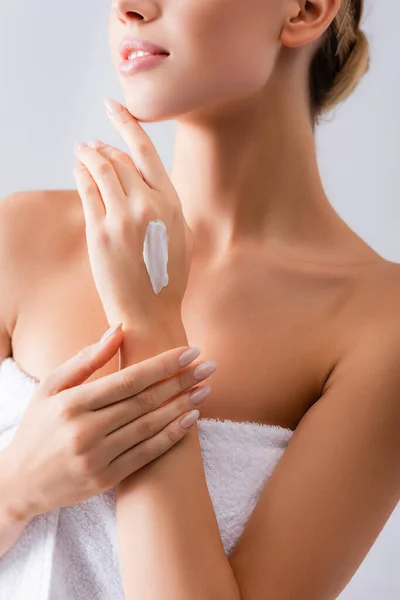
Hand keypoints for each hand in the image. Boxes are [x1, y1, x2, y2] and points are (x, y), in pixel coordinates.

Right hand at [3, 325, 213, 521]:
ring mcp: (95, 458)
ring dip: (182, 407)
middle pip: (144, 401)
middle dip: (181, 381)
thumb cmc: (38, 427)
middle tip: (209, 367)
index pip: (128, 379)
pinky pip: (145, 455)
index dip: (163, 364)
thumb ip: (85, 359)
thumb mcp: (51, 387)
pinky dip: (170, 437)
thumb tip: (119, 329)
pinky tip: (190, 420)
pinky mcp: (104, 480)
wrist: (19, 482)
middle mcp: (84, 430)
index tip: (190, 351)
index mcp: (71, 403)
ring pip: (149, 427)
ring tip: (206, 390)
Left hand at [72, 98, 192, 328]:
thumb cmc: (168, 280)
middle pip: (119, 158)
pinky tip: (78, 169)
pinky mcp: (100, 232)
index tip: (114, 107)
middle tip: (93, 143)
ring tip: (82, 149)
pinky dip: (81, 174)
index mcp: (172, 204)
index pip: (146, 152)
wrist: (150, 314)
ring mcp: (122, 218)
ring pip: (100, 169)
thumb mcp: (183, 238)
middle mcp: (148, 205)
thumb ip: (170, 207)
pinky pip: (87, 191)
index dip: (127, 124)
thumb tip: (152, 185)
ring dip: (88, 154)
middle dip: (104, 145)